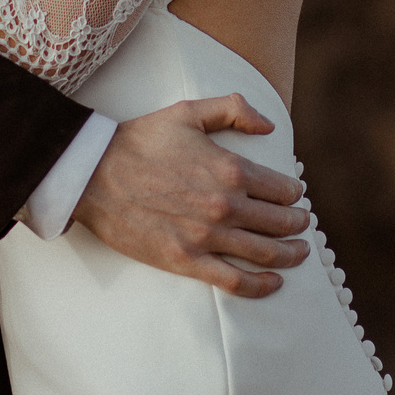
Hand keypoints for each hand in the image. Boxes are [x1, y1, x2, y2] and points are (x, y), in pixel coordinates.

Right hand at [72, 95, 310, 298]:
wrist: (93, 175)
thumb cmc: (139, 140)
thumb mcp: (188, 112)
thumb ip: (234, 109)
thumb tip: (269, 125)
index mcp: (230, 168)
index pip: (282, 189)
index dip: (293, 194)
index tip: (294, 196)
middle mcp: (225, 205)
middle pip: (280, 222)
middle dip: (298, 224)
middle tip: (302, 225)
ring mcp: (207, 236)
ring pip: (266, 253)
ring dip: (290, 254)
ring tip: (299, 252)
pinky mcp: (187, 261)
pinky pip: (235, 281)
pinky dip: (262, 286)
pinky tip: (274, 283)